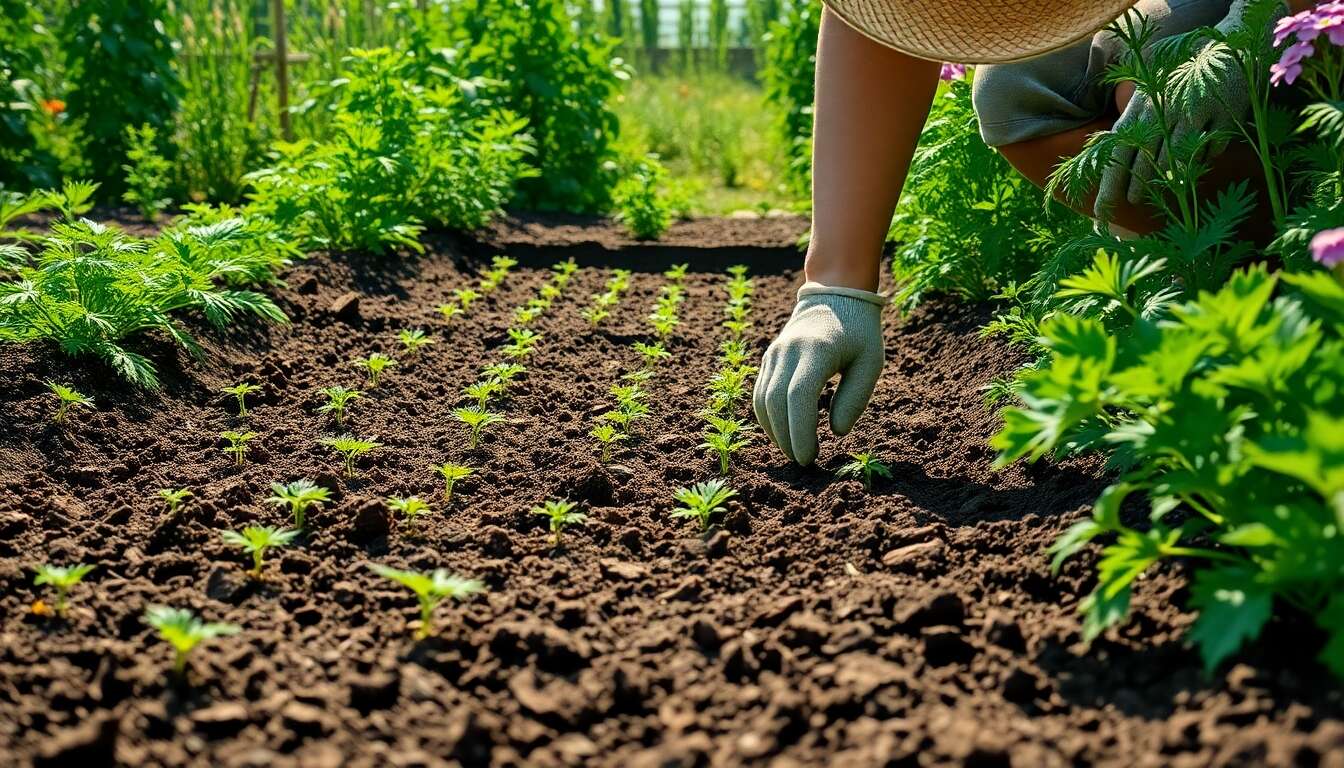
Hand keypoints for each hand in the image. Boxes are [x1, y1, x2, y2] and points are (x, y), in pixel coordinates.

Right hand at [753, 282, 885, 465]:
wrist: (834, 294)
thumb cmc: (859, 332)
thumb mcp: (870, 362)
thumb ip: (854, 398)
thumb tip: (836, 432)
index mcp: (816, 351)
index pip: (798, 397)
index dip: (800, 432)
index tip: (809, 457)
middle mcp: (788, 351)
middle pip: (775, 402)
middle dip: (786, 437)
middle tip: (804, 461)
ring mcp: (774, 354)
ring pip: (762, 400)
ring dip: (774, 431)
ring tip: (794, 450)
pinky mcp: (768, 358)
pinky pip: (760, 393)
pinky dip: (768, 418)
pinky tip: (784, 432)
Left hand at [1094, 0, 1262, 218]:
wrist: (1226, 48)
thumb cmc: (1179, 78)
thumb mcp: (1150, 93)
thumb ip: (1132, 123)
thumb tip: (1107, 157)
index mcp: (1142, 105)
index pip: (1118, 152)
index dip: (1110, 183)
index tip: (1102, 210)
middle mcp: (1165, 109)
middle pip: (1146, 161)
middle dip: (1136, 187)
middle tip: (1132, 202)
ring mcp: (1196, 111)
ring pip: (1178, 158)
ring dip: (1168, 180)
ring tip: (1163, 192)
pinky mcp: (1225, 114)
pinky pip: (1211, 149)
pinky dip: (1205, 158)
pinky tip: (1201, 162)